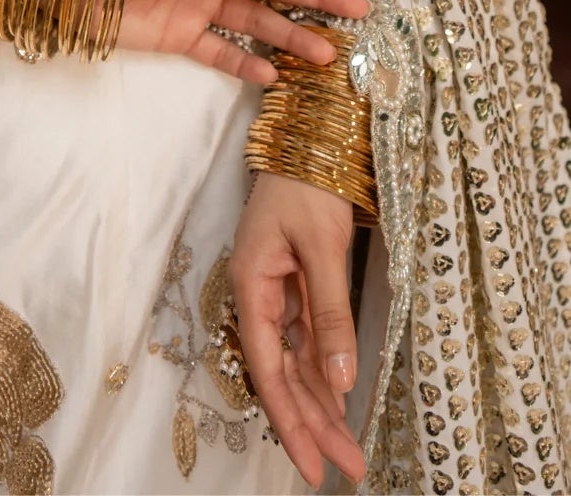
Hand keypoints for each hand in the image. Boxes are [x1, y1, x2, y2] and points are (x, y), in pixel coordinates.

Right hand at [229, 172, 366, 490]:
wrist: (308, 136)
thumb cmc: (307, 183)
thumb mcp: (323, 247)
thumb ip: (330, 314)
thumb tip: (340, 381)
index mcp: (252, 286)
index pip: (268, 369)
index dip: (290, 421)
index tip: (312, 465)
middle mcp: (258, 296)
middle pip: (281, 374)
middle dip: (312, 424)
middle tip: (344, 470)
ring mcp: (275, 292)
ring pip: (295, 362)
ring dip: (320, 405)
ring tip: (348, 450)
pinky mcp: (294, 285)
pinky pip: (305, 340)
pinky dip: (322, 372)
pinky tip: (339, 403)